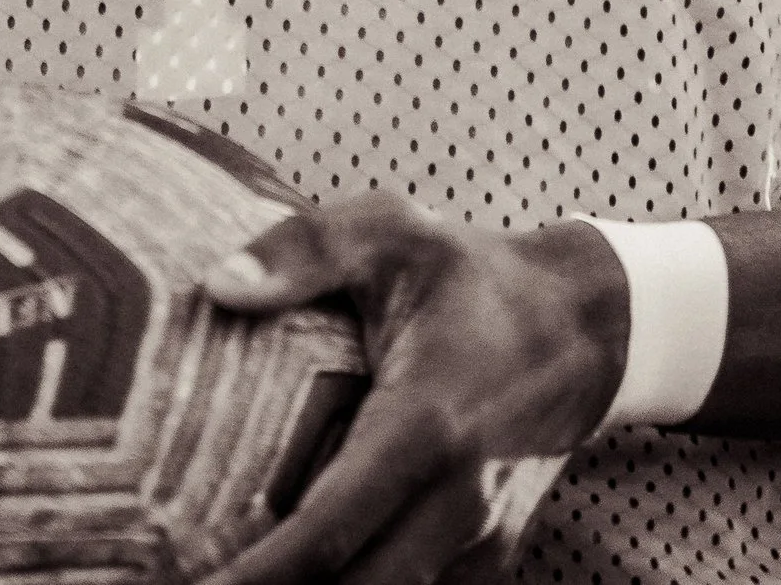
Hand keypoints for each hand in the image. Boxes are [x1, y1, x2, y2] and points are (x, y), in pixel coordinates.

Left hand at [202, 197, 628, 584]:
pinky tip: (308, 573)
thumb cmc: (473, 273)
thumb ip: (303, 250)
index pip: (329, 531)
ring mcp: (478, 538)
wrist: (587, 325)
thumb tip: (216, 285)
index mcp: (424, 422)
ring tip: (245, 577)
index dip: (258, 577)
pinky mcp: (486, 556)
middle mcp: (456, 498)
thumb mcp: (391, 231)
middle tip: (194, 583)